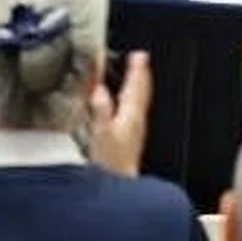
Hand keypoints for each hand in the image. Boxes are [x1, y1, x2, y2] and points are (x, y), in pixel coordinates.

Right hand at [88, 50, 151, 175]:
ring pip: (140, 102)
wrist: (120, 185)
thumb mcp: (101, 133)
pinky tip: (127, 104)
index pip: (136, 88)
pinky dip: (133, 101)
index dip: (137, 70)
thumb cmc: (111, 163)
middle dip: (142, 75)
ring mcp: (136, 131)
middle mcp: (136, 122)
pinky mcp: (131, 139)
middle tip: (142, 59)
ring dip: (139, 86)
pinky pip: (135, 112)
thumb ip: (101, 109)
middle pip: (142, 93)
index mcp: (130, 116)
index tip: (139, 55)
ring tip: (139, 75)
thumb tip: (99, 89)